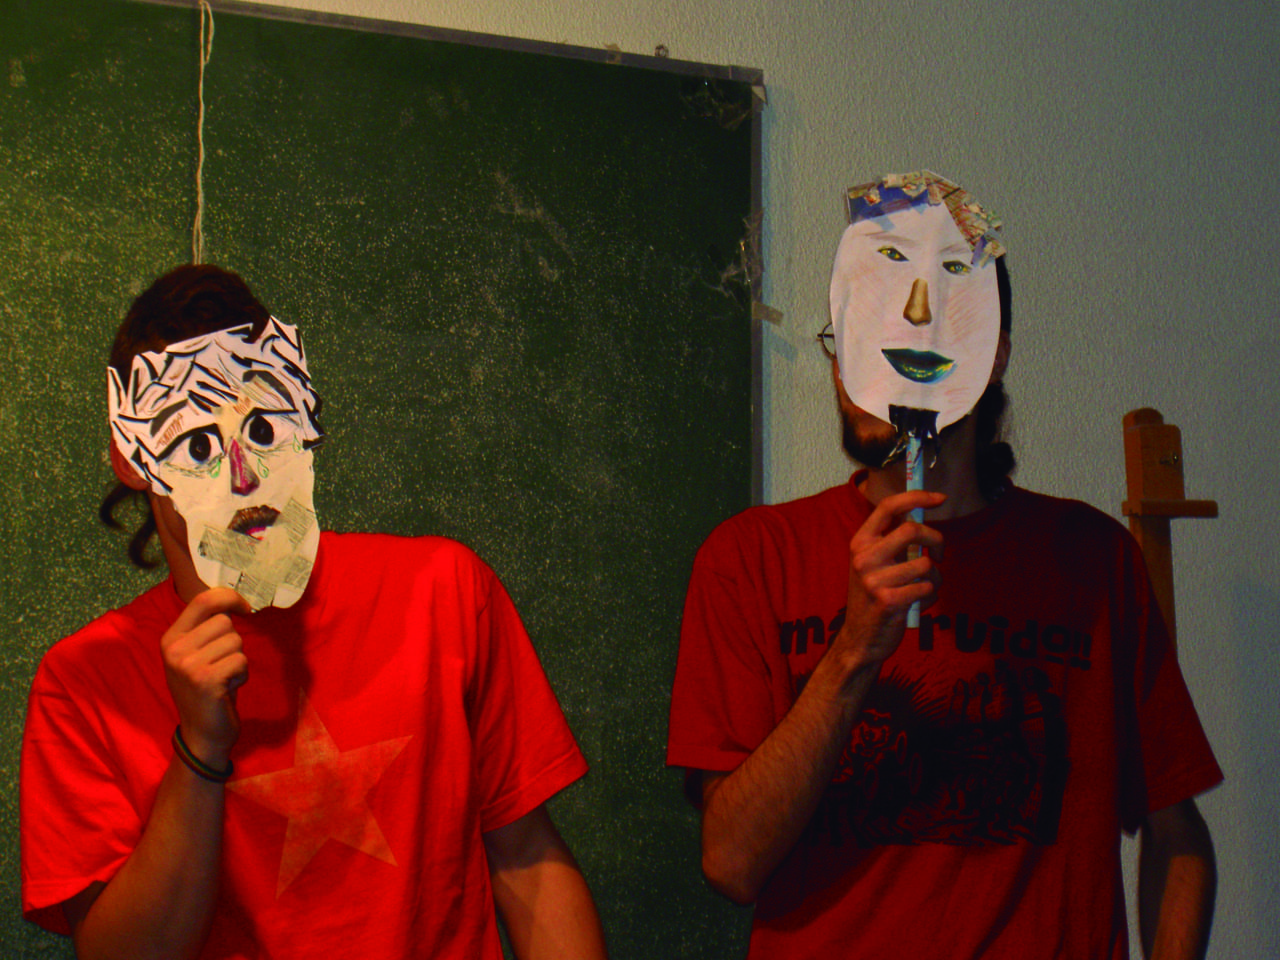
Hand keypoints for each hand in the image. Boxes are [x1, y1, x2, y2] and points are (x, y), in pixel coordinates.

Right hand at [161, 587, 250, 768]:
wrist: (201, 734)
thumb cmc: (207, 690)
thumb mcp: (198, 655)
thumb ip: (207, 629)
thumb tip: (232, 597)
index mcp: (171, 638)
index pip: (203, 600)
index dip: (229, 597)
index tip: (245, 607)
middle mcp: (174, 649)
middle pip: (225, 622)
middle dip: (234, 642)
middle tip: (221, 666)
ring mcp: (187, 665)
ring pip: (236, 642)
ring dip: (238, 661)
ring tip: (223, 679)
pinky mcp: (205, 680)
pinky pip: (241, 661)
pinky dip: (242, 675)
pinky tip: (227, 689)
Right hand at [832, 489, 944, 673]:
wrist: (860, 638)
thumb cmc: (874, 597)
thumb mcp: (873, 563)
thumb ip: (892, 541)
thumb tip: (922, 514)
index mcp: (860, 542)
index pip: (887, 507)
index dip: (916, 497)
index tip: (940, 498)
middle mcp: (863, 557)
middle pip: (912, 530)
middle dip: (936, 540)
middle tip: (940, 553)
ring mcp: (874, 579)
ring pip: (925, 564)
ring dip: (935, 577)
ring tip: (924, 587)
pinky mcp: (888, 600)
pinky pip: (927, 588)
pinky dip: (930, 596)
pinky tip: (917, 603)